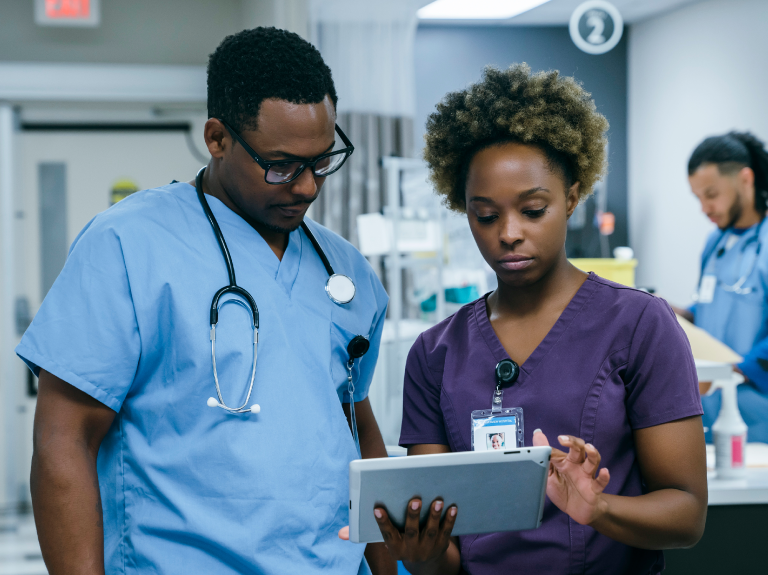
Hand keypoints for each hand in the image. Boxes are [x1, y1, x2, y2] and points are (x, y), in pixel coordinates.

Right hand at [340, 498, 457, 565]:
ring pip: (431, 532)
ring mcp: (427, 549)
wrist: (425, 563)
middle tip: (414, 498)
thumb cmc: (400, 542)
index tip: (377, 507)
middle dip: (412, 516)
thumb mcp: (385, 540)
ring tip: (437, 500)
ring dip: (434, 516)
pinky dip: (450, 520)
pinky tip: (452, 507)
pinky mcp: (442, 546)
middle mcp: (410, 550)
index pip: (386, 534)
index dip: (382, 521)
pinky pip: (447, 533)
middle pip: (411, 532)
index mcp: (394, 547)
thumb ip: (364, 533)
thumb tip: (341, 534)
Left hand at [532, 430, 609, 525]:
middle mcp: (577, 466)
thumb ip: (544, 457)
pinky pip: (600, 482)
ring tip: (589, 448)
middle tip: (564, 440)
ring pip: (592, 461)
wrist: (576, 511)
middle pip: (579, 449)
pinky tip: (604, 471)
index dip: (552, 448)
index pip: (559, 450)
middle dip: (573, 442)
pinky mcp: (594, 490)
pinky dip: (604, 477)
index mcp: (564, 462)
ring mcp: (586, 476)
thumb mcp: (548, 475)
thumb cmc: (562, 490)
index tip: (548, 443)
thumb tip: (537, 434)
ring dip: (592, 453)